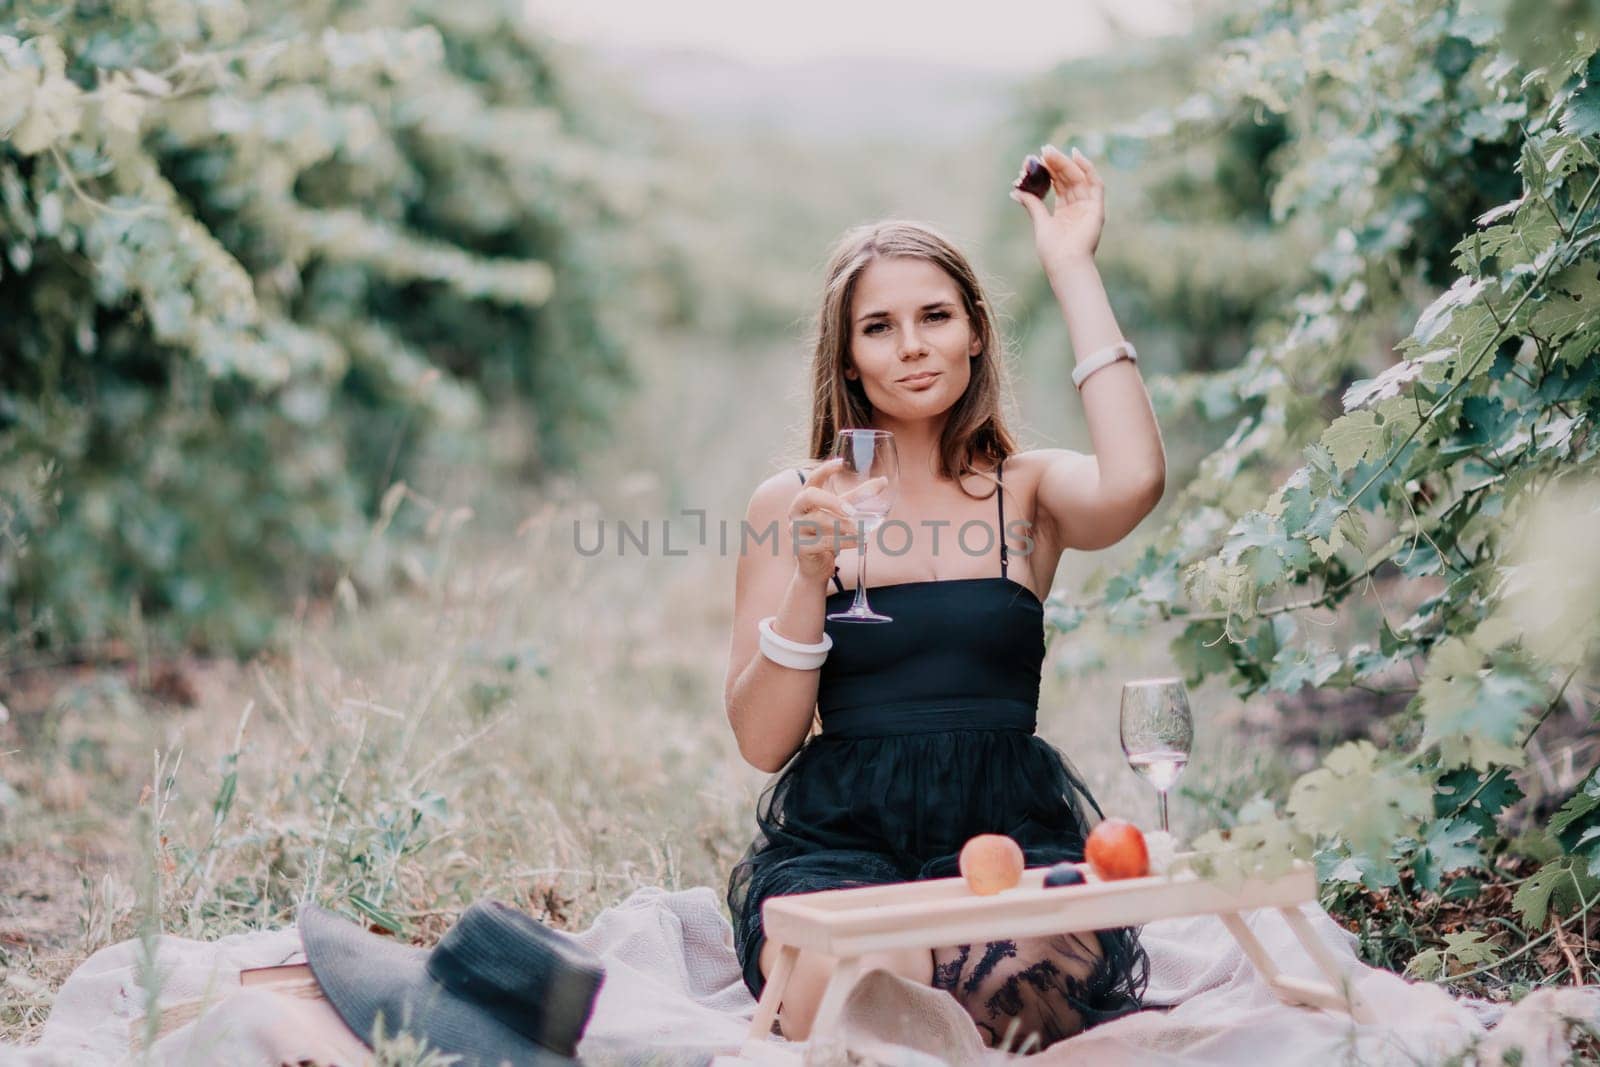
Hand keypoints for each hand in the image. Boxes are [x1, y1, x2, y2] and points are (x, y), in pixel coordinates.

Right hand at [788, 458, 885, 586]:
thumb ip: (858, 498)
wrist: (815, 567)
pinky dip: (845, 541)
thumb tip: (883, 481)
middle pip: (809, 495)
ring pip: (819, 521)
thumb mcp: (842, 514)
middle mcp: (796, 510)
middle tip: (852, 511)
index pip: (812, 478)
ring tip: (862, 531)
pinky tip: (860, 542)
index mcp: (805, 498)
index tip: (842, 463)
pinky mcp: (799, 547)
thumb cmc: (828, 535)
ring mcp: (794, 528)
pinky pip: (824, 541)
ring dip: (844, 525)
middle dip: (832, 501)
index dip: (825, 469)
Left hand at [1010, 144, 1104, 268]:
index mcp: (1065, 213)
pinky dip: (1088, 168)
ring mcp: (1089, 207)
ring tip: (1051, 152)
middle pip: (1068, 179)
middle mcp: (1078, 208)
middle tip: (1044, 149)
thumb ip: (1032, 204)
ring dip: (1066, 163)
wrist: (1065, 264)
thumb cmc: (1052, 250)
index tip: (1038, 159)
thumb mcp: (1040, 222)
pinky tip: (1076, 155)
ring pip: (1078, 178)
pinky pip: (1095, 183)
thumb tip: (1016, 190)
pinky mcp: (1097, 208)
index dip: (1050, 171)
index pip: (1058, 186)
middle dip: (1056, 163)